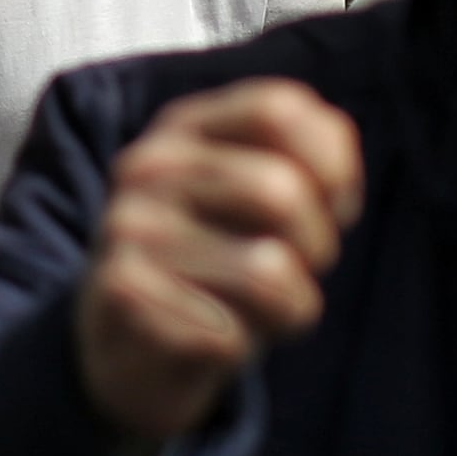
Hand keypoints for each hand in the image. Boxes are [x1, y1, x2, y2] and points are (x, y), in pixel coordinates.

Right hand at [73, 79, 366, 447]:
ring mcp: (128, 227)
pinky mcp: (121, 293)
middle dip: (319, 244)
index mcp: (185, 126)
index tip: (334, 205)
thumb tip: (335, 190)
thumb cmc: (215, 261)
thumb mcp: (256, 200)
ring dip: (290, 305)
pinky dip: (241, 346)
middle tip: (299, 268)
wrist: (125, 343)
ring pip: (268, 269)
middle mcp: (148, 165)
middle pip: (282, 191)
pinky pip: (231, 332)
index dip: (333, 164)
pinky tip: (212, 337)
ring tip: (260, 308)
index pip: (278, 109)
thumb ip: (304, 167)